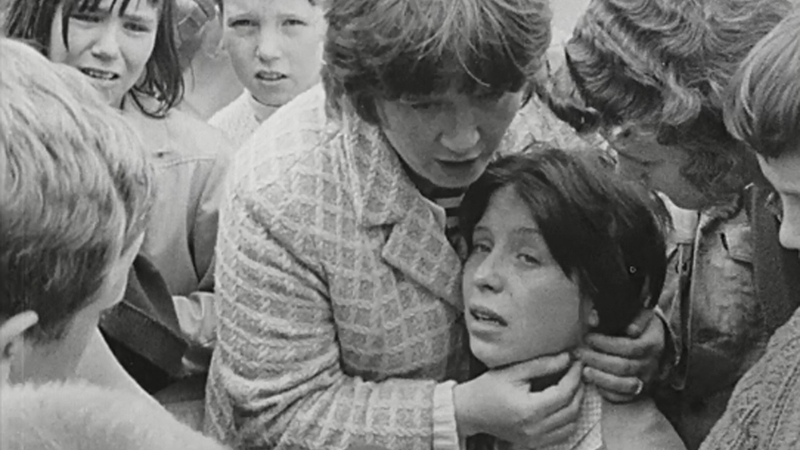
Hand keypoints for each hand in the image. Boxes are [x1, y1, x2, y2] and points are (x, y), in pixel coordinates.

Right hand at [454, 353, 583, 447]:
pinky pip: (562, 434)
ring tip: (573, 387)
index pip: (564, 393)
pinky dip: (569, 420)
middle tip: (577, 372)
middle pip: (571, 409)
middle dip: (578, 389)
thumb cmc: (488, 388)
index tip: (576, 362)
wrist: (469, 411)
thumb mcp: (513, 371)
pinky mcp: (534, 443)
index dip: (574, 376)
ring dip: (576, 405)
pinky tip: (564, 405)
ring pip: (571, 424)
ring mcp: (535, 439)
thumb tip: (567, 358)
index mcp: (529, 409)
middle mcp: (535, 428)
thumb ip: (542, 365)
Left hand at [578, 308, 664, 402]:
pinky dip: (607, 391)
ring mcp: (646, 378)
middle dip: (597, 359)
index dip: (606, 343)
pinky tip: (593, 380)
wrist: (651, 340)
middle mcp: (652, 362)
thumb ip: (613, 312)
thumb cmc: (635, 322)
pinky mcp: (639, 391)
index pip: (630, 346)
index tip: (588, 337)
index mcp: (652, 340)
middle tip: (579, 352)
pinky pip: (623, 397)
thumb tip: (592, 319)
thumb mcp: (631, 311)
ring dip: (601, 377)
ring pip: (624, 384)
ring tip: (584, 369)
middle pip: (624, 366)